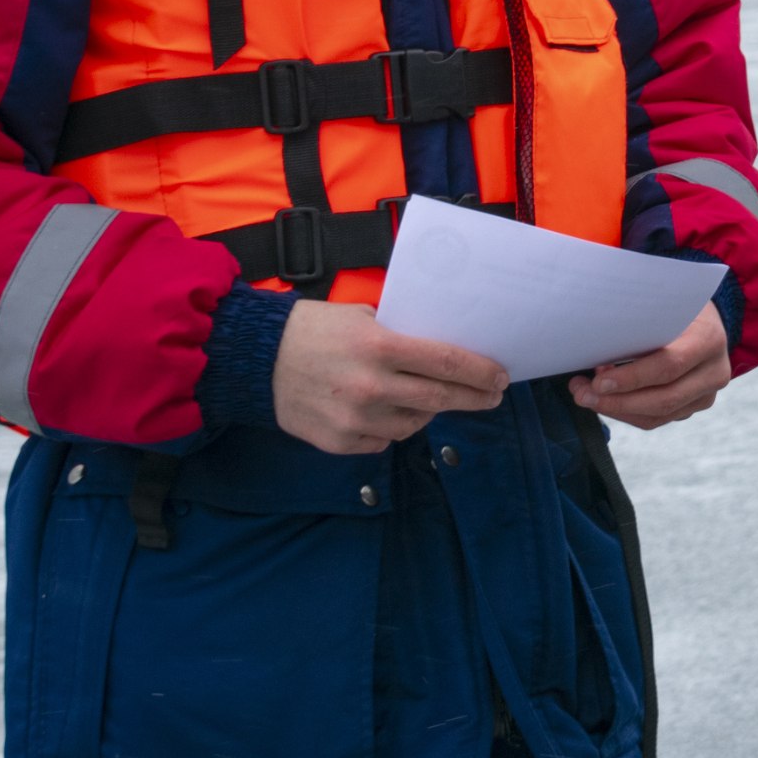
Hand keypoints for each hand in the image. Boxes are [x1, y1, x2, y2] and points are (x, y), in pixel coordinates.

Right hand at [270, 299, 508, 453]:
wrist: (257, 359)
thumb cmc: (314, 329)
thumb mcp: (363, 315)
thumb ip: (401, 334)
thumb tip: (444, 350)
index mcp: (380, 346)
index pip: (447, 362)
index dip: (480, 372)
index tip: (500, 377)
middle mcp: (372, 386)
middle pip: (440, 398)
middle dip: (473, 398)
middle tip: (491, 396)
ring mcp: (357, 418)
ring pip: (415, 423)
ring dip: (429, 410)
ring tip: (433, 398)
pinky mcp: (342, 442)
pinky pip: (385, 439)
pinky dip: (394, 425)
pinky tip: (390, 410)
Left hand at [568, 301, 728, 428]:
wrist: (705, 318)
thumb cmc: (674, 306)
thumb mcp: (661, 304)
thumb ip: (638, 324)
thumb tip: (595, 349)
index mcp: (708, 339)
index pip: (669, 366)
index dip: (631, 377)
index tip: (597, 379)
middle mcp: (714, 371)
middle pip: (664, 399)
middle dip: (617, 401)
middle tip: (583, 394)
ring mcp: (707, 393)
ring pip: (658, 415)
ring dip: (617, 409)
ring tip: (586, 397)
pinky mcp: (694, 406)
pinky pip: (657, 419)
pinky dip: (627, 412)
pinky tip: (606, 400)